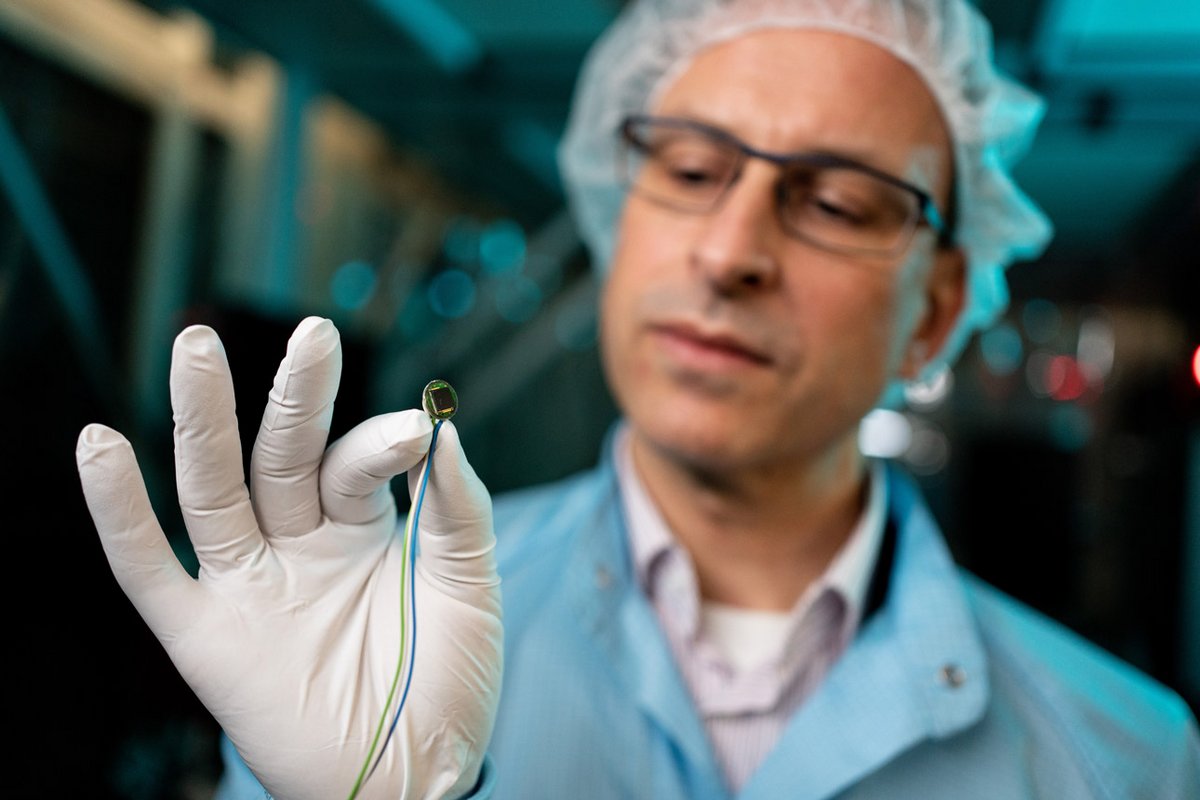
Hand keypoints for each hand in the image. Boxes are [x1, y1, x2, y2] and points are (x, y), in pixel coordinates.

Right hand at [76, 317, 502, 798]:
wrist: (416, 775)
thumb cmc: (448, 681)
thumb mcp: (469, 586)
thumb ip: (457, 509)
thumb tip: (443, 427)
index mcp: (359, 525)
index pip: (353, 462)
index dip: (379, 443)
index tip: (417, 432)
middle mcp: (298, 542)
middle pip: (280, 454)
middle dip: (294, 396)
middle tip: (312, 333)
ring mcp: (249, 583)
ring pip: (212, 488)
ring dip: (201, 420)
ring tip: (194, 347)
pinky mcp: (205, 635)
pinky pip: (149, 569)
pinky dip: (119, 513)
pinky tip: (98, 445)